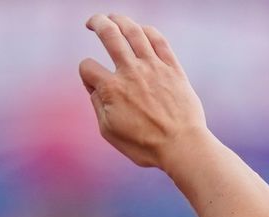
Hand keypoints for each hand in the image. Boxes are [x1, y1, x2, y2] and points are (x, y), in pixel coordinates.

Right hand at [79, 13, 207, 168]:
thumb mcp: (109, 131)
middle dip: (97, 23)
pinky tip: (142, 30)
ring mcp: (154, 68)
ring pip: (134, 32)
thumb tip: (94, 88)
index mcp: (112, 89)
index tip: (94, 86)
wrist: (183, 147)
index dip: (85, 75)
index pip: (87, 67)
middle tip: (93, 22)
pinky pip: (160, 42)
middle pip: (109, 34)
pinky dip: (148, 31)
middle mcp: (131, 73)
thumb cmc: (145, 146)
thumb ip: (97, 105)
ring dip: (120, 20)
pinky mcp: (174, 70)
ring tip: (114, 18)